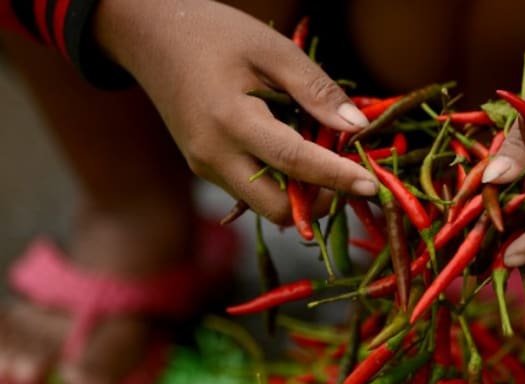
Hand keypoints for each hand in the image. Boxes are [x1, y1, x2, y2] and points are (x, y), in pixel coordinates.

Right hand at [92, 0, 376, 224]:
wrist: (151, 36)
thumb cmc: (216, 34)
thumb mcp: (273, 51)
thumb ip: (316, 91)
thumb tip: (356, 127)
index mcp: (231, 120)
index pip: (294, 163)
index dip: (337, 178)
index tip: (372, 187)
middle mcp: (213, 154)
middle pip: (277, 208)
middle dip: (318, 202)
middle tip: (348, 178)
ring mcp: (204, 166)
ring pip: (263, 205)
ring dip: (300, 196)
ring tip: (323, 161)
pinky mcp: (203, 167)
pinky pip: (249, 191)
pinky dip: (279, 184)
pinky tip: (294, 157)